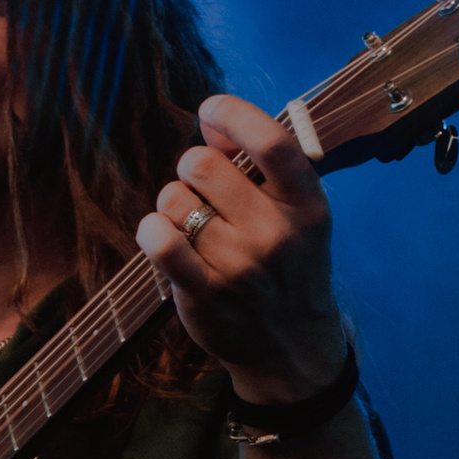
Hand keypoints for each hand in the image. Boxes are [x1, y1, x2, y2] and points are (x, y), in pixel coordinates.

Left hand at [135, 94, 351, 402]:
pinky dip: (152, 230)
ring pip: (174, 199)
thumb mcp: (295, 214)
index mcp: (306, 205)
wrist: (291, 347)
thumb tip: (210, 121)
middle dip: (192, 168)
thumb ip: (257, 165)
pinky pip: (160, 240)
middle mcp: (276, 234)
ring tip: (193, 226)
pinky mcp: (205, 294)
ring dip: (174, 205)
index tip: (211, 111)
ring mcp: (240, 266)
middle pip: (202, 164)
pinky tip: (162, 235)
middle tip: (203, 191)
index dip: (231, 113)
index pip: (270, 141)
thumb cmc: (287, 266)